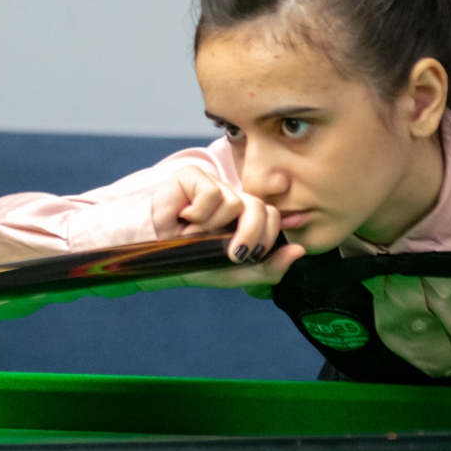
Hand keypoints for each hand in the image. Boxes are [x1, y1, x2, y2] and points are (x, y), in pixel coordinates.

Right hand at [146, 171, 304, 286]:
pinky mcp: (192, 177)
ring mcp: (213, 186)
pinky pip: (211, 192)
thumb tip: (300, 251)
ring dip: (211, 228)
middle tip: (231, 252)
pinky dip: (198, 213)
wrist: (151, 258)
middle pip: (261, 207)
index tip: (246, 255)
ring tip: (193, 234)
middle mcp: (233, 199)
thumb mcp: (232, 273)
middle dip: (250, 235)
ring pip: (234, 202)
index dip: (266, 237)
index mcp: (245, 218)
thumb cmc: (190, 261)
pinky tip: (184, 218)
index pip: (273, 217)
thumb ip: (267, 267)